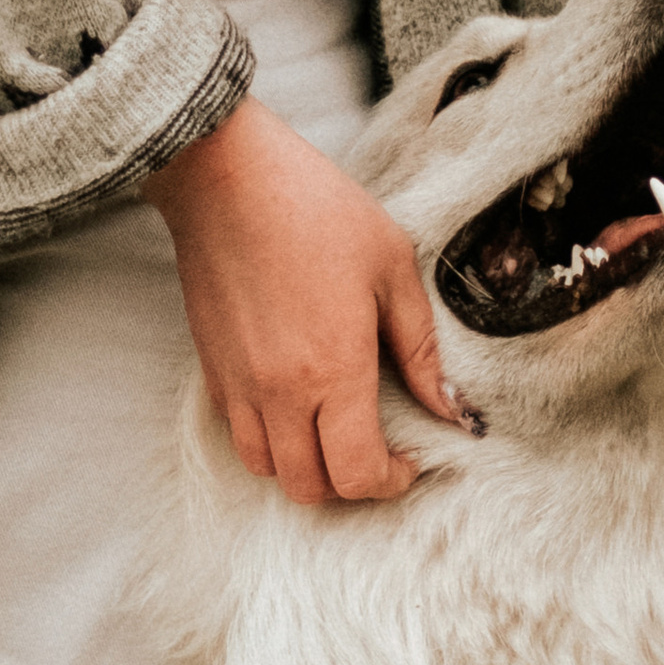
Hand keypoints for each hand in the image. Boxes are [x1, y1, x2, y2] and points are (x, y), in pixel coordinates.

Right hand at [143, 95, 458, 505]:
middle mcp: (280, 391)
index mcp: (334, 369)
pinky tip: (295, 400)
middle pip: (310, 488)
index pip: (357, 474)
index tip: (410, 458)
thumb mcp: (392, 266)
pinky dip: (270, 437)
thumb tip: (452, 408)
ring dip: (305, 466)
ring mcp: (238, 384)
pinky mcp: (211, 367)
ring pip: (267, 469)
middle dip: (351, 484)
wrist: (226, 176)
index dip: (391, 482)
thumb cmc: (316, 209)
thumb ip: (422, 348)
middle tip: (378, 450)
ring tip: (333, 430)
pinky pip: (239, 432)